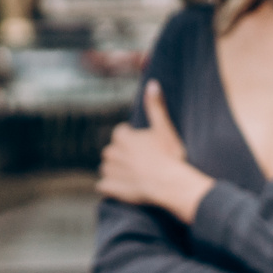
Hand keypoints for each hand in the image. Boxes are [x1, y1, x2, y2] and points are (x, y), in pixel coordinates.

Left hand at [97, 79, 216, 221]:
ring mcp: (109, 171)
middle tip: (140, 163)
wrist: (169, 184)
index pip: (120, 133)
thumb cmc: (169, 156)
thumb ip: (155, 106)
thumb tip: (152, 83)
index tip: (143, 146)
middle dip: (122, 155)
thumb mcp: (164, 129)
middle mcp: (111, 152)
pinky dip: (110, 187)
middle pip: (112, 151)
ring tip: (134, 176)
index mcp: (122, 137)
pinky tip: (123, 189)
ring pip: (106, 168)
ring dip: (115, 171)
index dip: (131, 139)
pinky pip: (103, 186)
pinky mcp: (109, 187)